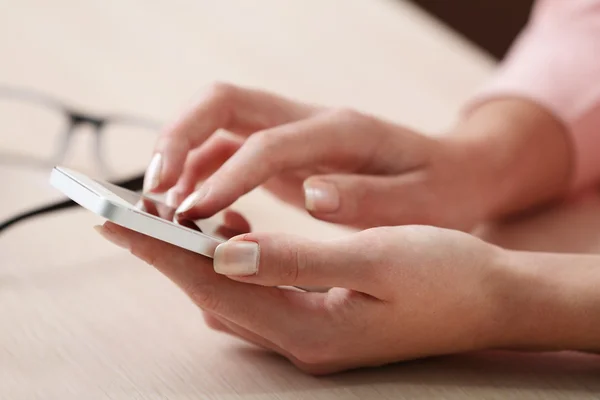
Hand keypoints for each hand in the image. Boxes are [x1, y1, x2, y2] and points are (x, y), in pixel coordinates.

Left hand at [95, 222, 510, 374]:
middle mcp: (301, 341)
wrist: (495, 302)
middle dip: (166, 253)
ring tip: (178, 216)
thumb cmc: (447, 276)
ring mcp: (309, 335)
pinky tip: (235, 234)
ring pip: (229, 295)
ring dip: (198, 257)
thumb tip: (224, 252)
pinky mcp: (319, 320)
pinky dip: (233, 262)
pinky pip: (257, 293)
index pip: (214, 287)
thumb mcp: (376, 259)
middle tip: (129, 213)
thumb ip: (296, 261)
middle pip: (211, 294)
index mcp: (311, 329)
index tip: (116, 219)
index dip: (161, 252)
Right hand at [143, 83, 570, 230]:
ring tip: (163, 205)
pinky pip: (229, 149)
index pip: (267, 143)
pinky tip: (194, 206)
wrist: (453, 172)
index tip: (193, 216)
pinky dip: (201, 172)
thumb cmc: (440, 191)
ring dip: (182, 156)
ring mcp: (295, 132)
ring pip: (218, 122)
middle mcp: (310, 121)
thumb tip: (314, 196)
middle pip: (225, 103)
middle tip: (153, 191)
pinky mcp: (287, 151)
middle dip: (179, 140)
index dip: (225, 177)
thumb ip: (369, 200)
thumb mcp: (421, 206)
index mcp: (343, 131)